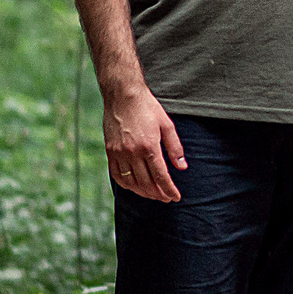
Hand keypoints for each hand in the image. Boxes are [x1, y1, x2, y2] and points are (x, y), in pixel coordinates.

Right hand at [103, 81, 186, 201]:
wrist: (123, 95)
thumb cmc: (148, 107)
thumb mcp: (167, 125)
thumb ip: (175, 148)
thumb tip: (182, 167)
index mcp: (149, 146)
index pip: (161, 176)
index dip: (169, 189)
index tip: (175, 197)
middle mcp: (133, 152)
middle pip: (146, 183)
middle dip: (158, 194)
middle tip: (166, 198)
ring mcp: (120, 153)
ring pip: (132, 182)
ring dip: (144, 192)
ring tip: (154, 195)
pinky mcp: (110, 151)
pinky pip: (117, 175)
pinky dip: (127, 185)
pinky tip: (135, 187)